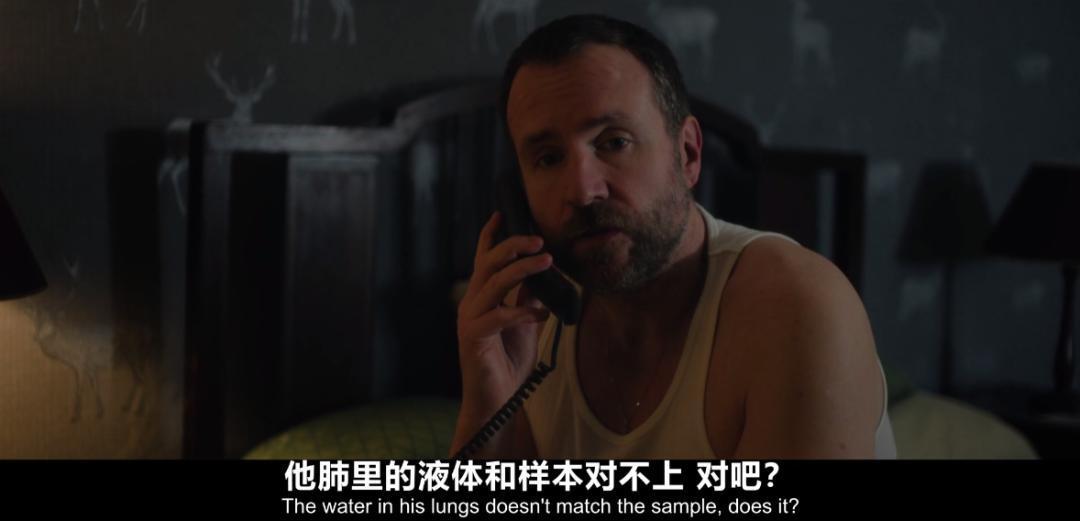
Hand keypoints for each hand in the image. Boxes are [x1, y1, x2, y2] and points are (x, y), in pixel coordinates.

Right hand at [452, 212, 551, 452]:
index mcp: (482, 296)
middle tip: (539, 240)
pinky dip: (522, 311)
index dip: (490, 236)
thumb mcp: (526, 322)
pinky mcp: (473, 337)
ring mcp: (470, 319)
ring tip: (546, 261)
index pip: (483, 259)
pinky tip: (542, 314)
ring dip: (522, 269)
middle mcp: (472, 303)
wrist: (498, 400)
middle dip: (513, 246)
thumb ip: (528, 297)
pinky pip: (499, 315)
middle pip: (488, 263)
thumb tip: (542, 272)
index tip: (502, 213)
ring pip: (493, 283)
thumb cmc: (509, 361)